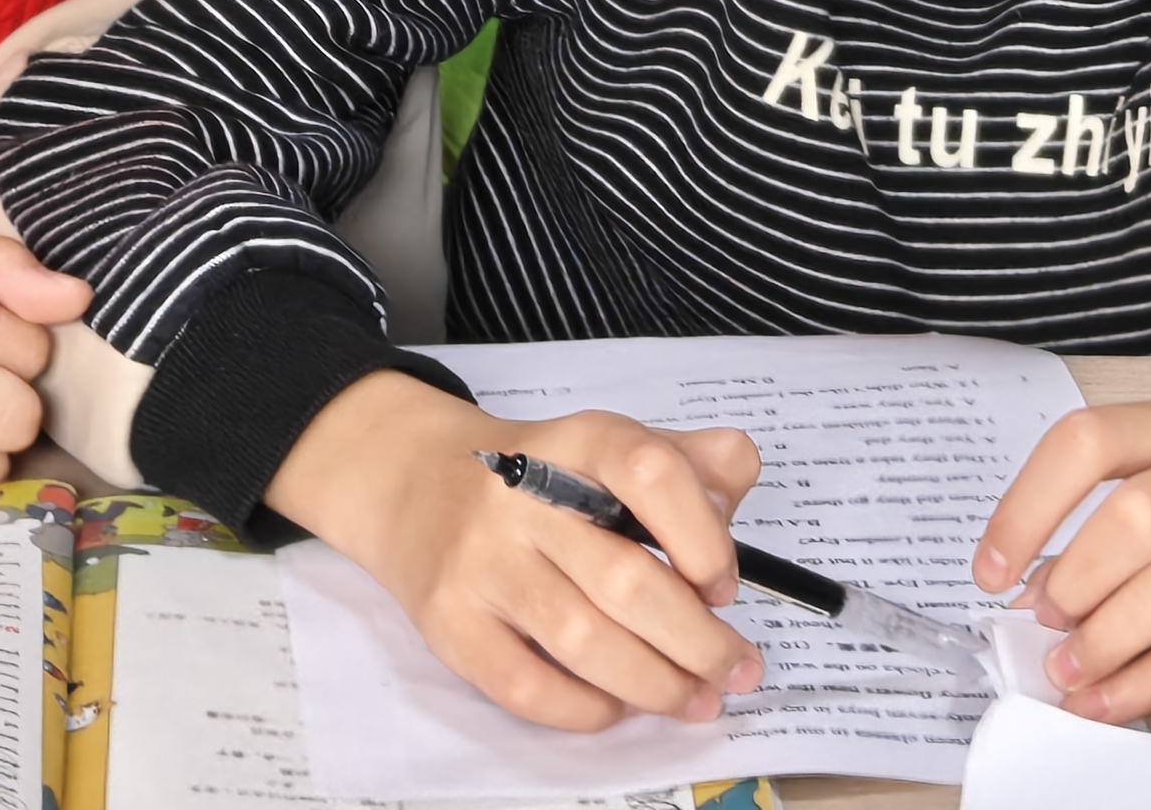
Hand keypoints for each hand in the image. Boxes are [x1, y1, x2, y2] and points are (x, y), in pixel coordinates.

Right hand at [260, 371, 767, 730]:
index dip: (702, 534)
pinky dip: (584, 708)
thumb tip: (738, 471)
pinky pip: (524, 684)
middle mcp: (520, 495)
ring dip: (654, 684)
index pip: (649, 471)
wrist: (412, 482)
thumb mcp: (607, 446)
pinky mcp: (448, 621)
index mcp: (575, 441)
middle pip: (624, 578)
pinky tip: (618, 705)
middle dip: (697, 641)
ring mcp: (479, 561)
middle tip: (737, 669)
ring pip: (581, 639)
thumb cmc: (536, 477)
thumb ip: (685, 459)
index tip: (726, 585)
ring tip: (694, 699)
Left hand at [972, 384, 1150, 722]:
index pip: (1087, 443)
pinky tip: (1119, 701)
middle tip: (1040, 627)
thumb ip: (1140, 497)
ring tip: (1069, 674)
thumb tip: (1042, 581)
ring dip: (1111, 635)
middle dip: (1071, 580)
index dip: (1026, 506)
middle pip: (1133, 516)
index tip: (989, 567)